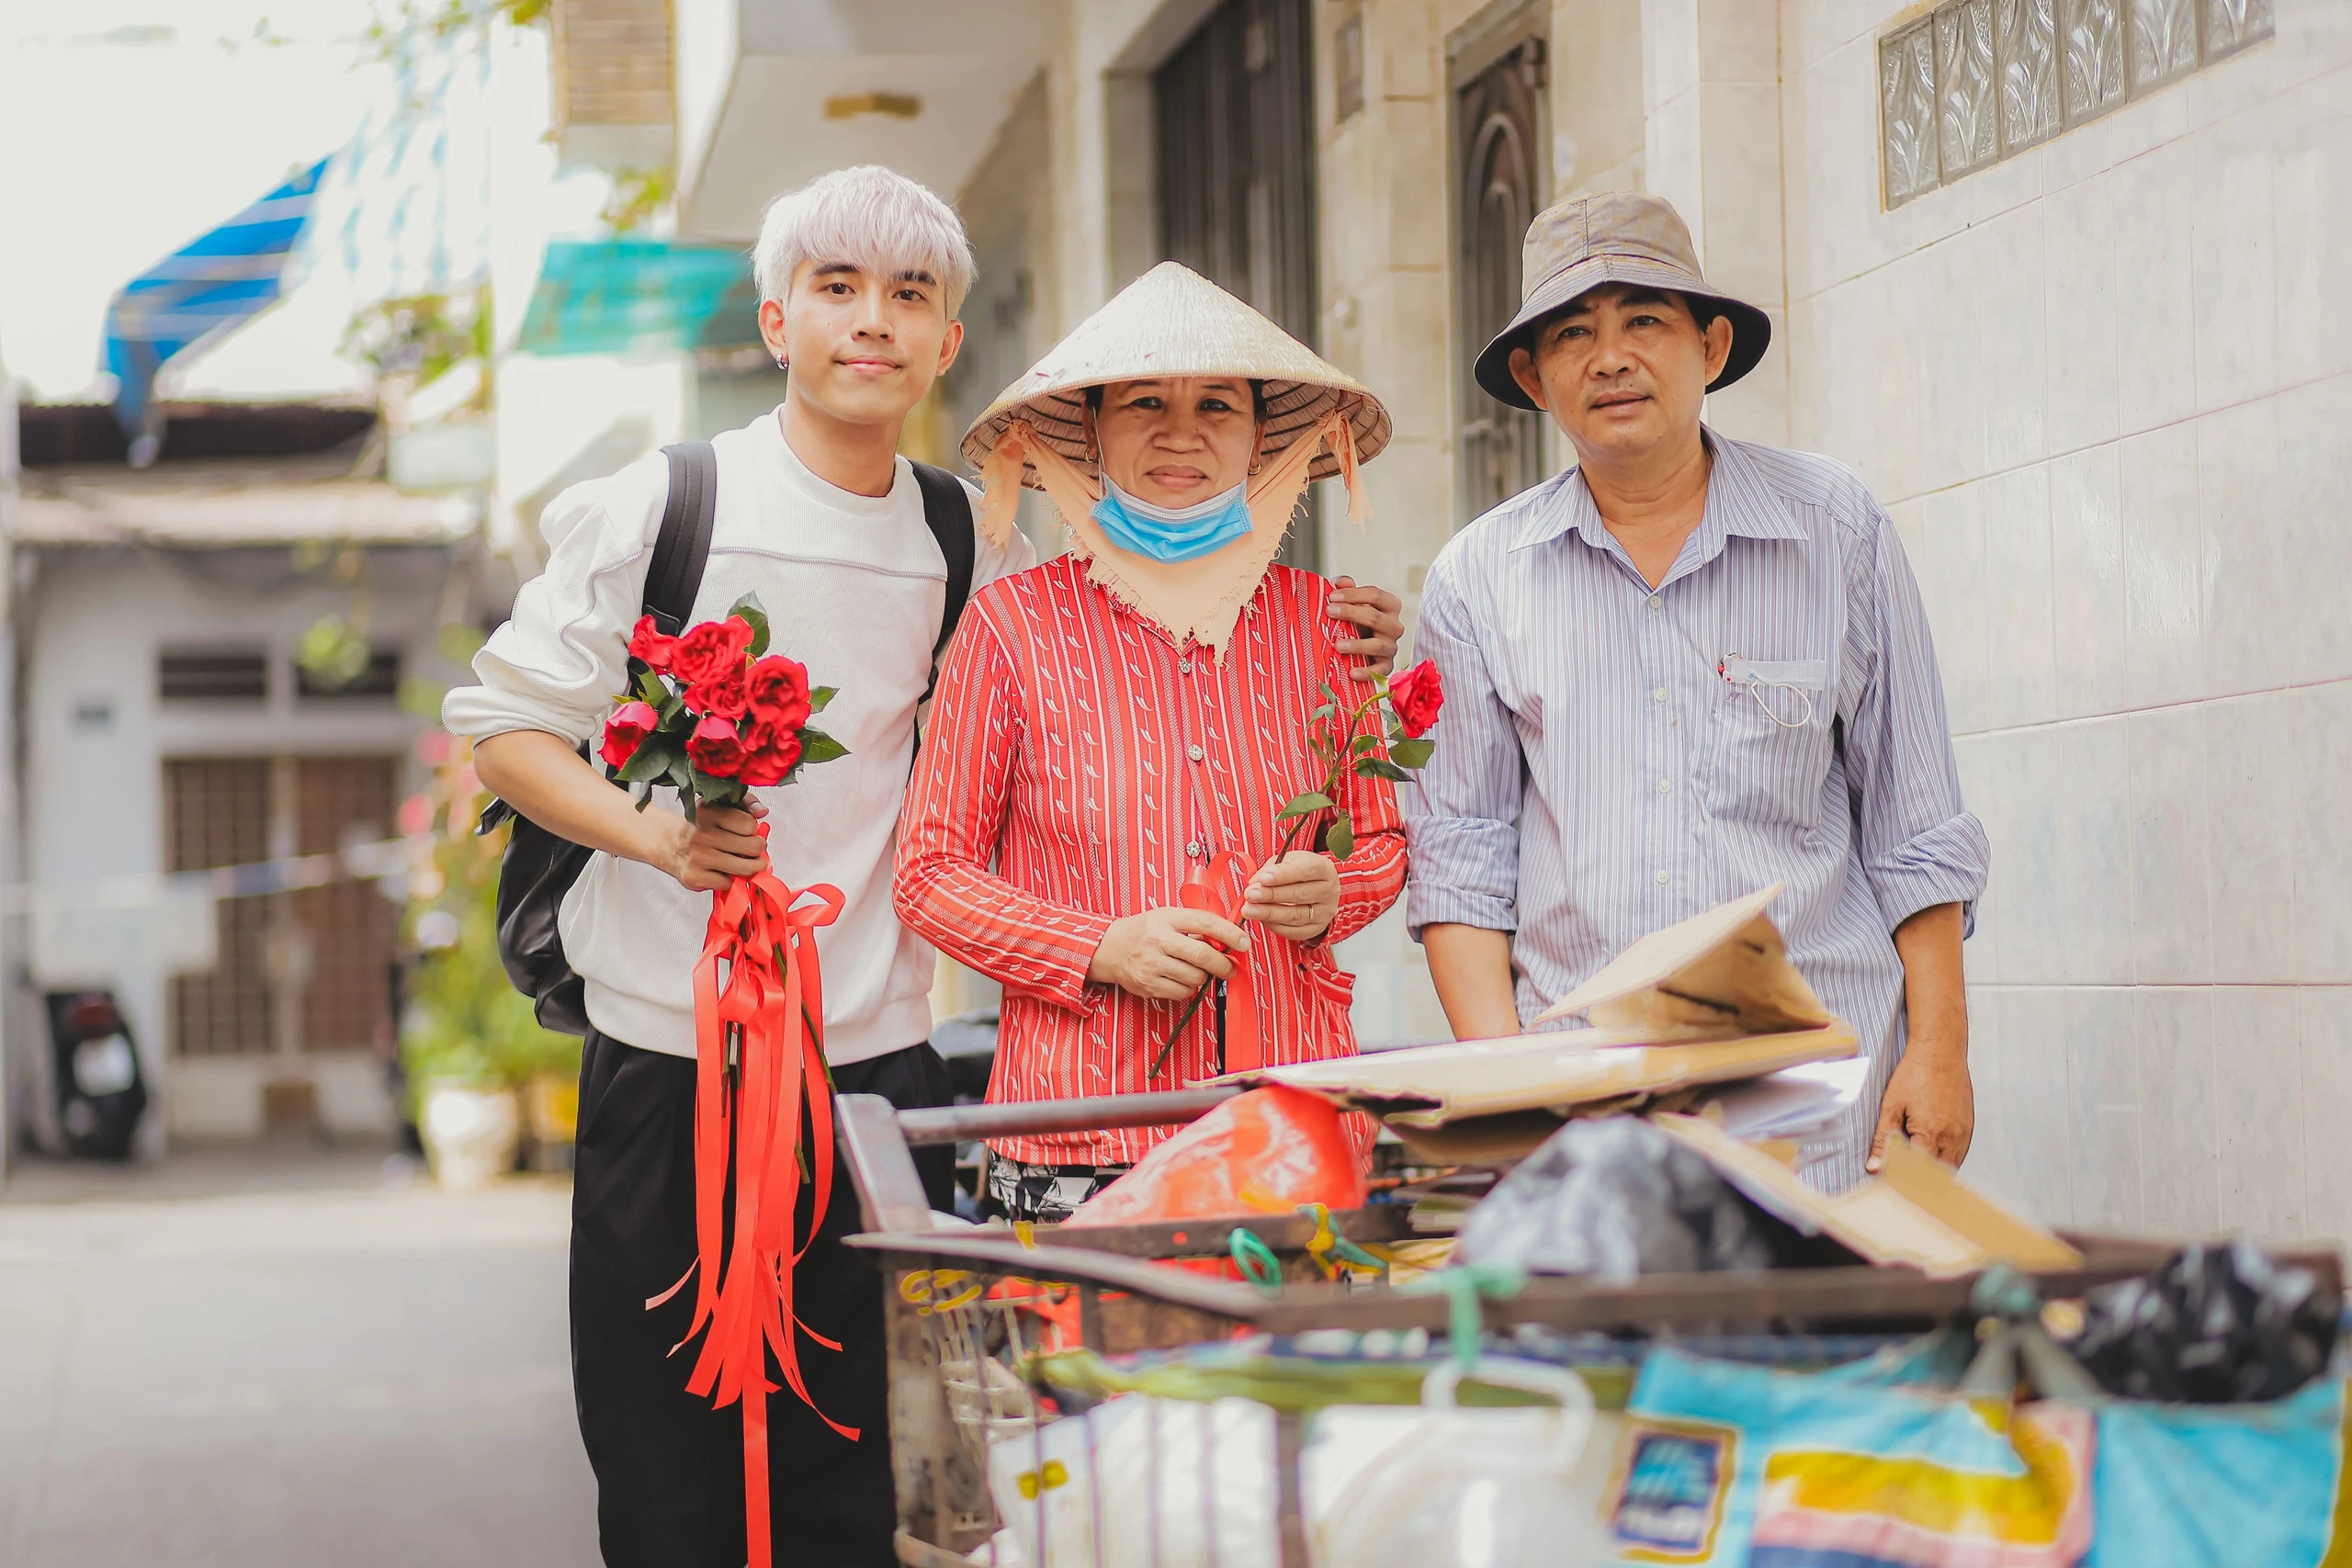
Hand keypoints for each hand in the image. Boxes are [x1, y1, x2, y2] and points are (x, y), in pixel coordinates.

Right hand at [653, 797, 769, 892]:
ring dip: (751, 867)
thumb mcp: (719, 806)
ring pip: (744, 868)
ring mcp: (698, 857)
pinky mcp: (695, 877)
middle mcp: (702, 835)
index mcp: (709, 813)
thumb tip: (762, 811)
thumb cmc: (701, 826)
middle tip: (753, 849)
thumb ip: (745, 803)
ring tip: (747, 862)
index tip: (748, 831)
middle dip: (757, 849)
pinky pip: (728, 883)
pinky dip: (730, 880)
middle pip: (751, 847)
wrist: (670, 844)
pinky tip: (723, 871)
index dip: (753, 829)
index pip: (749, 824)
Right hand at [1087, 907, 1247, 1000]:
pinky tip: (1181, 978)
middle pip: (1202, 955)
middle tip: (1230, 968)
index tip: (1244, 942)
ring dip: (1204, 977)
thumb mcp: (1167, 917)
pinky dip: (1188, 988)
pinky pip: (1181, 992)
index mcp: (1166, 918)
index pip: (1205, 923)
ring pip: (1194, 977)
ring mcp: (1151, 965)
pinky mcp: (1148, 985)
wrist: (1108, 948)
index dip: (1229, 933)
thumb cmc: (1144, 931)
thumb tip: (1227, 940)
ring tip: (1197, 970)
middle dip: (1223, 964)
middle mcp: (1158, 941)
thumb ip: (1194, 925)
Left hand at [1241, 851, 1339, 944]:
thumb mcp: (1288, 861)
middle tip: (1250, 895)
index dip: (1283, 875)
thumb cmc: (1300, 872)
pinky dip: (1275, 926)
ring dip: (1269, 913)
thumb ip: (1271, 869)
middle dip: (1271, 895)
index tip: (1263, 878)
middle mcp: (1328, 891)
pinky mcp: (1316, 928)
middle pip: (1299, 894)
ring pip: (1296, 915)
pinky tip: (1262, 919)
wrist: (1316, 887)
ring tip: (1250, 910)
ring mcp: (1324, 912)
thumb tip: (1255, 883)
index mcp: (1324, 869)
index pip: (1306, 871)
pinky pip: (1294, 931)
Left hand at [1326, 576, 1403, 681]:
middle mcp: (1394, 626)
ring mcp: (1391, 647)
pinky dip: (1366, 672)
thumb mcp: (1353, 604)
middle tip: (1329, 612)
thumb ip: (1347, 590)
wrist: (1361, 648)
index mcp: (1390, 606)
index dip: (1353, 594)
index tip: (1332, 597)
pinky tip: (1352, 672)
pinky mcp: (1386, 666)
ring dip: (1358, 645)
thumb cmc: (1358, 621)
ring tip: (1337, 645)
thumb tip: (1339, 582)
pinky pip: (1380, 670)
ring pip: (1378, 645)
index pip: (1375, 595)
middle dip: (1351, 613)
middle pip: (1375, 617)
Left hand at [1869, 1040, 1972, 1171]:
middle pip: (1936, 1176)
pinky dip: (1945, 1160)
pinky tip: (1931, 1154)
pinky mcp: (1969, 1128)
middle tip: (1902, 1177)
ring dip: (1934, 1173)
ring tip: (1915, 1168)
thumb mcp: (1891, 1107)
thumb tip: (1874, 1167)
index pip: (1917, 1174)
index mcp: (1930, 1134)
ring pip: (1951, 1168)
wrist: (1940, 1053)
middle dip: (1919, 1180)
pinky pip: (1959, 1155)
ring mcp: (1964, 1134)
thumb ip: (1883, 1140)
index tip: (1891, 1179)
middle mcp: (1952, 1138)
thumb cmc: (1915, 1075)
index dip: (1903, 1179)